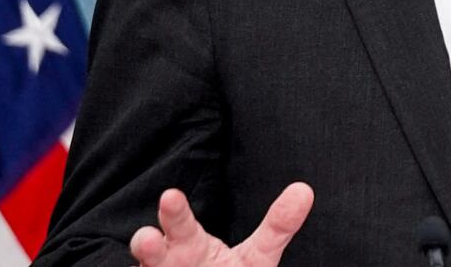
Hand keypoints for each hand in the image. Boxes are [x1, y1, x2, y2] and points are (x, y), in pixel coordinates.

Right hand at [129, 182, 313, 266]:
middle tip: (149, 237)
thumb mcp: (258, 255)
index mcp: (190, 244)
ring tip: (148, 251)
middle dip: (148, 242)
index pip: (180, 223)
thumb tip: (305, 190)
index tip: (171, 195)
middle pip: (152, 249)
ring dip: (145, 263)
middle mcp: (168, 262)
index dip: (175, 212)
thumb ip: (278, 226)